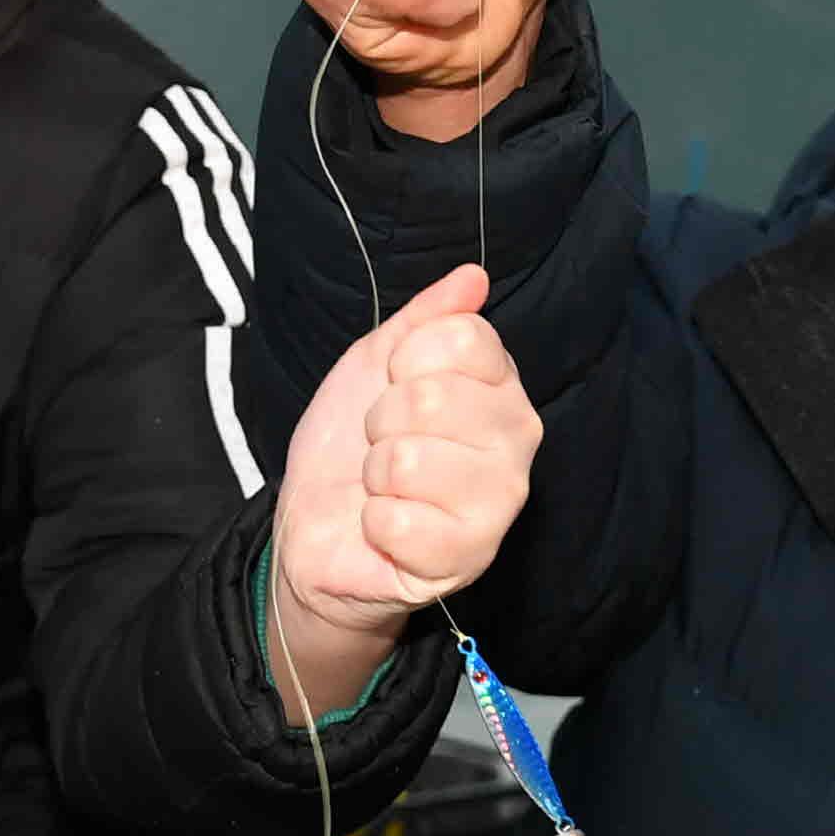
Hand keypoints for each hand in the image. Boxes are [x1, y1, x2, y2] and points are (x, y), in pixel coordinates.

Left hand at [265, 263, 537, 720]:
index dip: (405, 359)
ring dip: (375, 473)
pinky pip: (400, 521)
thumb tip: (472, 278)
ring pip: (411, 459)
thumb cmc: (352, 447)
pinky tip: (387, 529)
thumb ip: (425, 319)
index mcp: (500, 386)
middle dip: (381, 420)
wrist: (318, 530)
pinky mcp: (470, 557)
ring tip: (386, 487)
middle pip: (434, 396)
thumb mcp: (375, 364)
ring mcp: (499, 502)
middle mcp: (515, 440)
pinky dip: (375, 524)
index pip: (465, 338)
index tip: (395, 384)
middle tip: (383, 443)